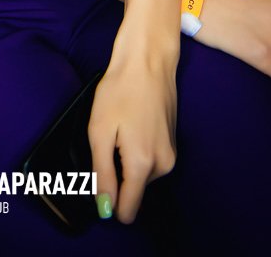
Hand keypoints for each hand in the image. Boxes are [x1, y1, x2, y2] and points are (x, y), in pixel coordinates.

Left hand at [88, 40, 177, 224]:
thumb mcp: (100, 131)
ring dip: (126, 159)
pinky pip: (149, 161)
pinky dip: (137, 150)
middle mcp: (162, 166)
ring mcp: (171, 155)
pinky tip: (131, 125)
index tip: (97, 177)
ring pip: (140, 175)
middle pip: (132, 191)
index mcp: (143, 165)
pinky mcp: (172, 144)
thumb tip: (105, 208)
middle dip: (117, 173)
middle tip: (108, 140)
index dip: (108, 201)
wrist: (148, 59)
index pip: (127, 210)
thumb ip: (102, 173)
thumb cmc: (120, 90)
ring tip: (120, 129)